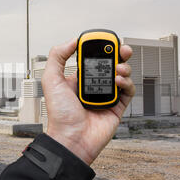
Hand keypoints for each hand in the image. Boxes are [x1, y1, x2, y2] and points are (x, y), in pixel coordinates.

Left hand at [42, 39, 134, 164]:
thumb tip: (72, 41)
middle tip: (121, 49)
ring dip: (123, 68)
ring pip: (122, 75)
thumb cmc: (59, 115)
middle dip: (118, 54)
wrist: (71, 139)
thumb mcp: (51, 80)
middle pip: (110, 65)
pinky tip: (119, 81)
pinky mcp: (116, 107)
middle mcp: (91, 87)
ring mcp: (105, 97)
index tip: (104, 41)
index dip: (99, 49)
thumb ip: (57, 57)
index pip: (91, 59)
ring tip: (117, 69)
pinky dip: (127, 83)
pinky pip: (128, 91)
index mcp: (76, 80)